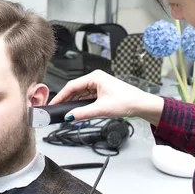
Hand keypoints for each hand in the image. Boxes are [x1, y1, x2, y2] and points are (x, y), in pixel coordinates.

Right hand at [48, 70, 164, 125]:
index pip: (72, 86)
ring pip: (80, 95)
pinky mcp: (101, 92)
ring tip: (65, 113)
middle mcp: (96, 79)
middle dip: (66, 101)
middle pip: (75, 90)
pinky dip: (81, 105)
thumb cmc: (127, 101)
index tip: (53, 104)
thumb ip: (83, 113)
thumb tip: (69, 116)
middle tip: (57, 111)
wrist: (141, 104)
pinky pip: (87, 98)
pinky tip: (77, 111)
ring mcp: (98, 86)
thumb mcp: (102, 109)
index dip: (61, 96)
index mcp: (95, 77)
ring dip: (74, 104)